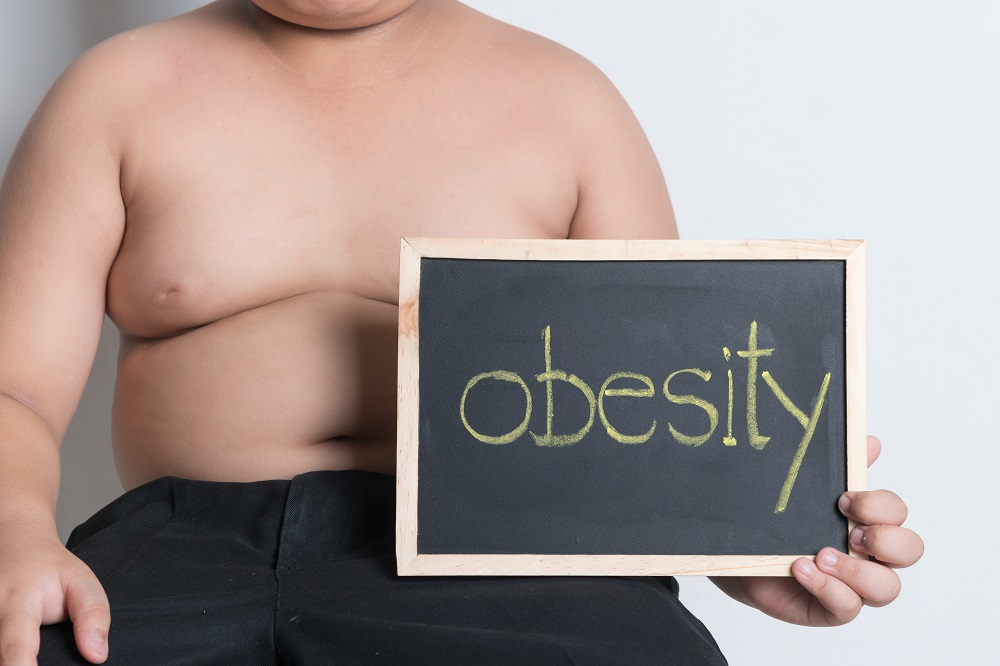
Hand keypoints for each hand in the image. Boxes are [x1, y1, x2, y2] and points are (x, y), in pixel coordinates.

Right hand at [0, 522, 108, 663]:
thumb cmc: (51, 571)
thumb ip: (92, 615)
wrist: (17, 547)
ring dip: (8, 658)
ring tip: (32, 657)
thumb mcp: (81, 581)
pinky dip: (4, 654)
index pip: (14, 645)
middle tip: (39, 665)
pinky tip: (15, 654)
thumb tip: (97, 656)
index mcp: (17, 602)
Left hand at [710, 435, 923, 625]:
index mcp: (868, 522)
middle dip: (885, 539)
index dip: (880, 506)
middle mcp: (869, 555)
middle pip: (909, 550)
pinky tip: (800, 568)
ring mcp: (854, 585)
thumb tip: (870, 442)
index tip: (844, 499)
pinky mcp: (832, 609)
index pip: (897, 513)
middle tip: (851, 532)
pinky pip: (848, 608)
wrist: (739, 552)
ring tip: (820, 554)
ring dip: (857, 569)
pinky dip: (827, 587)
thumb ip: (840, 468)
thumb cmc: (781, 524)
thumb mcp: (806, 492)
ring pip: (886, 588)